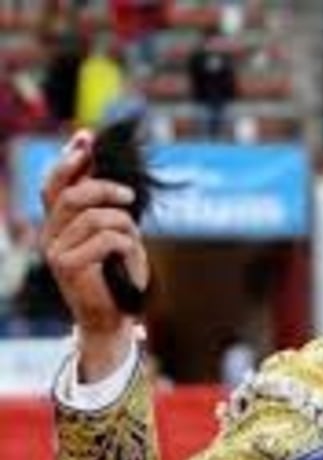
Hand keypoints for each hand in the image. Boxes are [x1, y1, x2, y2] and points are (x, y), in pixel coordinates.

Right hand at [40, 131, 148, 380]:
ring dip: (125, 226)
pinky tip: (130, 260)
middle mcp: (50, 233)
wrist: (111, 318)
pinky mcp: (67, 266)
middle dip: (104, 187)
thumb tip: (110, 173)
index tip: (87, 138)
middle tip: (129, 196)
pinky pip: (106, 239)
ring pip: (96, 217)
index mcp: (58, 223)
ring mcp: (55, 250)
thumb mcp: (114, 235)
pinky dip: (128, 246)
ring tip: (133, 242)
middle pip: (73, 194)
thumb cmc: (116, 275)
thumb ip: (107, 209)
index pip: (56, 183)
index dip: (70, 158)